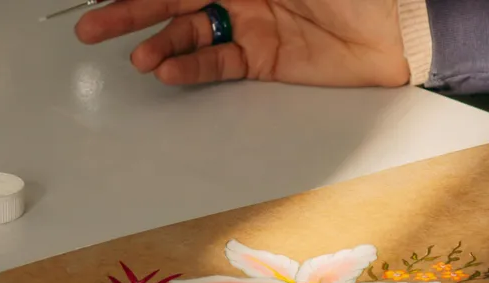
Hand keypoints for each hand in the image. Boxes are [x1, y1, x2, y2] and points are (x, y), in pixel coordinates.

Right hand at [74, 0, 409, 86]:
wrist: (395, 28)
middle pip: (173, 0)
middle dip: (131, 11)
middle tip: (93, 26)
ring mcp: (248, 25)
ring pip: (190, 34)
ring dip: (161, 44)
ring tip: (139, 58)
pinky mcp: (261, 59)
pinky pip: (217, 61)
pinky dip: (192, 65)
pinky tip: (168, 69)